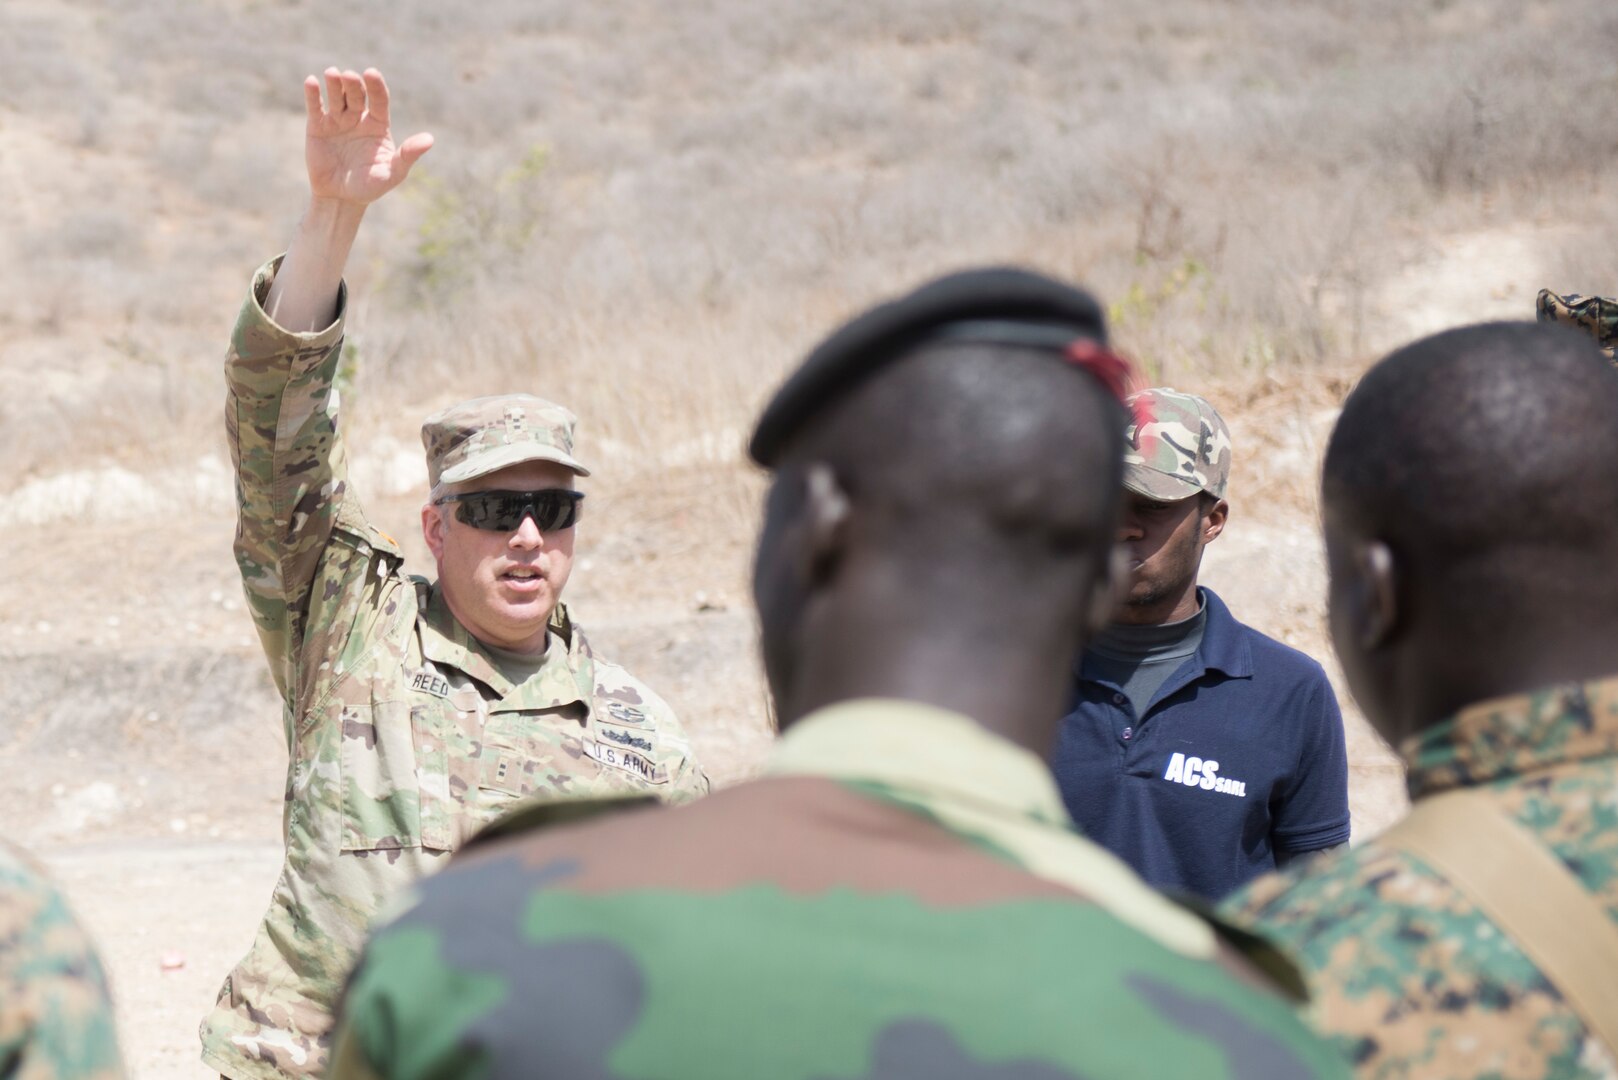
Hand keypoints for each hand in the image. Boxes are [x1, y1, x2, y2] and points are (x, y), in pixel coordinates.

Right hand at [301, 67, 432, 206]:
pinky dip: (313, 94)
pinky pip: (316, 107)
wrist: (341, 198)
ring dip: (334, 84)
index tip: (371, 73)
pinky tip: (311, 82)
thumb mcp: (392, 173)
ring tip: (333, 73)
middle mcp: (358, 117)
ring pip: (336, 96)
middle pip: (356, 94)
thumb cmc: (370, 186)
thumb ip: (408, 155)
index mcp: (378, 124)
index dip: (376, 86)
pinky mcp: (317, 126)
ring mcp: (337, 120)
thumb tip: (429, 140)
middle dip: (353, 84)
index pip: (379, 99)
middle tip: (349, 76)